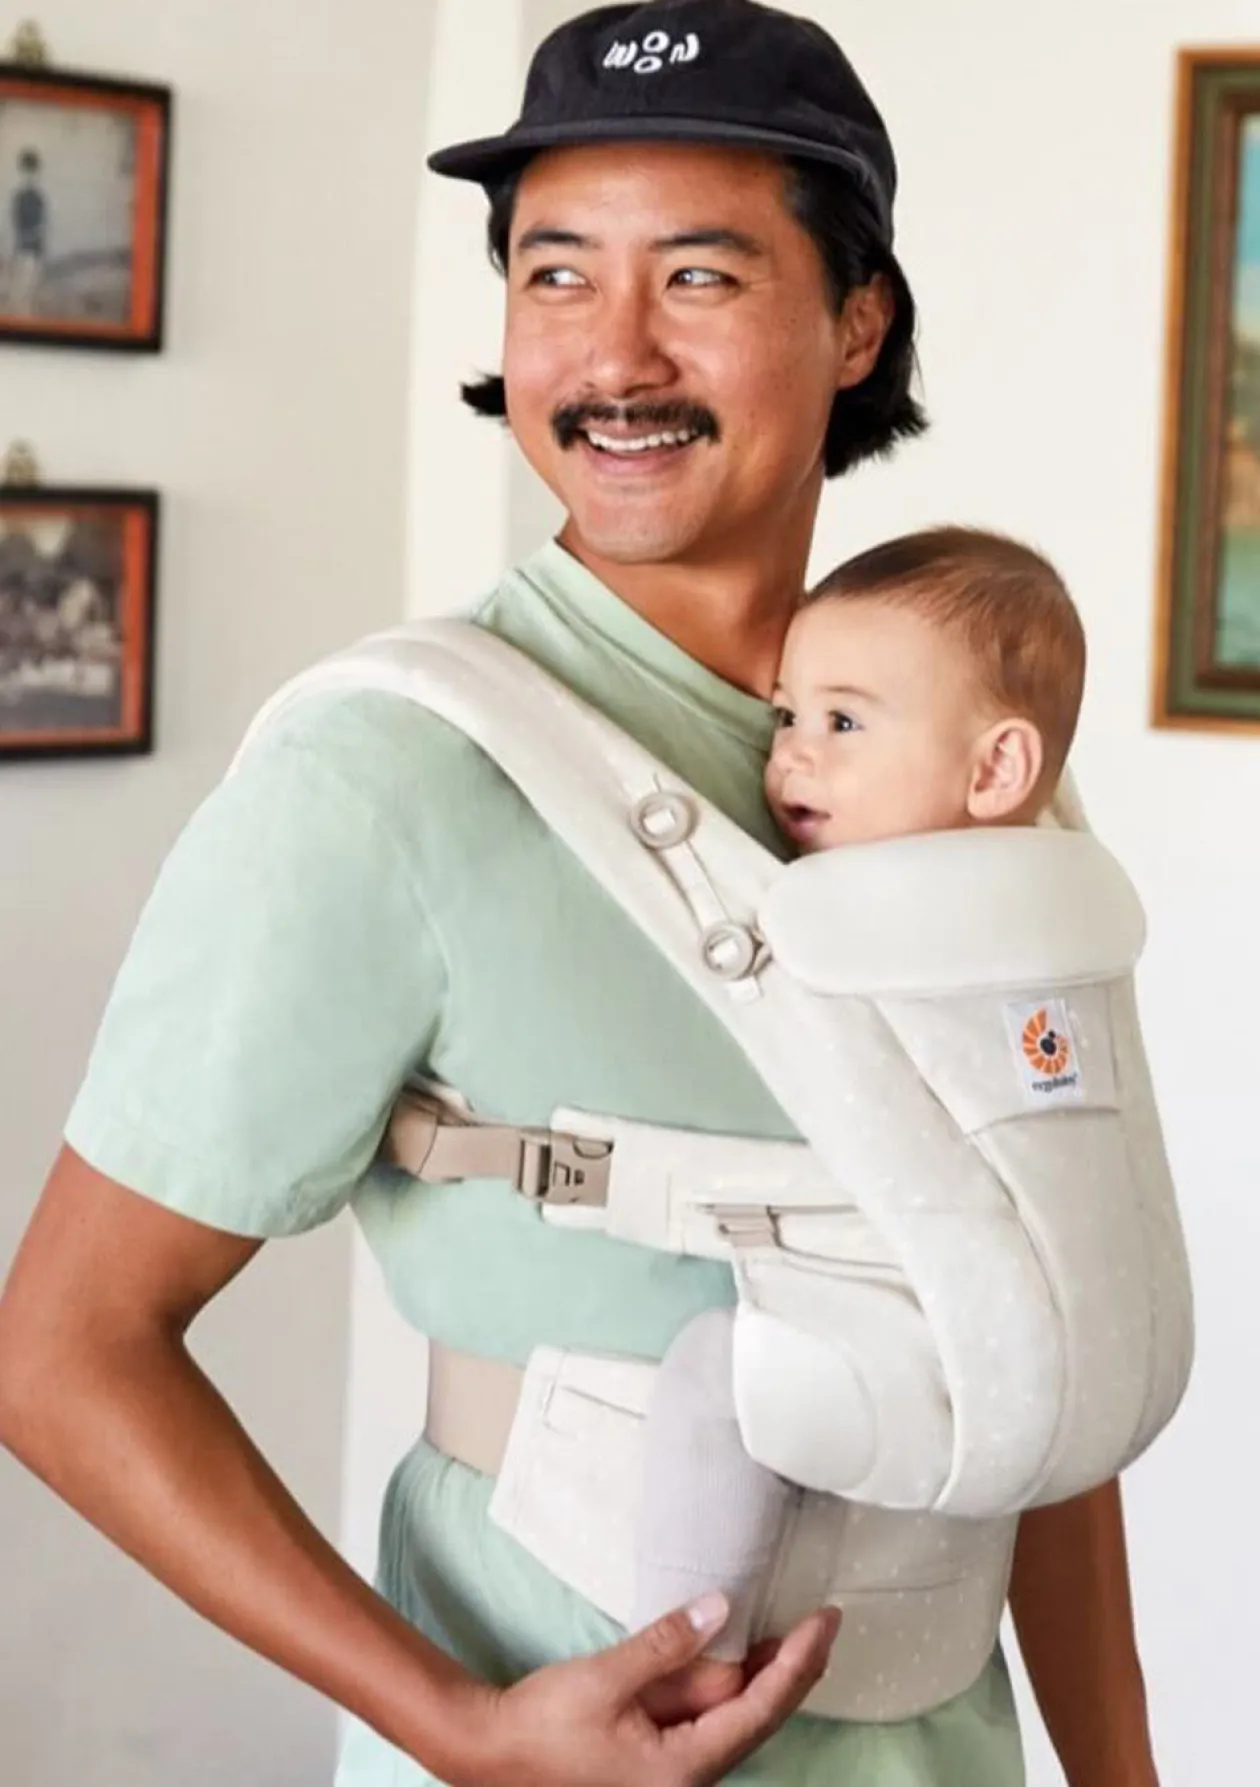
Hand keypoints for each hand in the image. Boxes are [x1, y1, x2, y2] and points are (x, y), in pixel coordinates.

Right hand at [461, 1592, 839, 1786]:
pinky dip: (726, 1680)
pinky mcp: (657, 1754)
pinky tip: (737, 1649)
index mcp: (683, 1768)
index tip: (825, 1621)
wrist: (493, 1754)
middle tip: (823, 1618)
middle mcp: (689, 1776)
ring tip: (793, 1624)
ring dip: (762, 1671)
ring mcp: (673, 1767)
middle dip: (793, 1667)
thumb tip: (722, 1608)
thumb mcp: (606, 1678)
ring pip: (734, 1714)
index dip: (799, 1662)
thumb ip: (667, 1645)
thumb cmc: (544, 1726)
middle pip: (758, 1716)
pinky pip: (706, 1715)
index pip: (761, 1708)